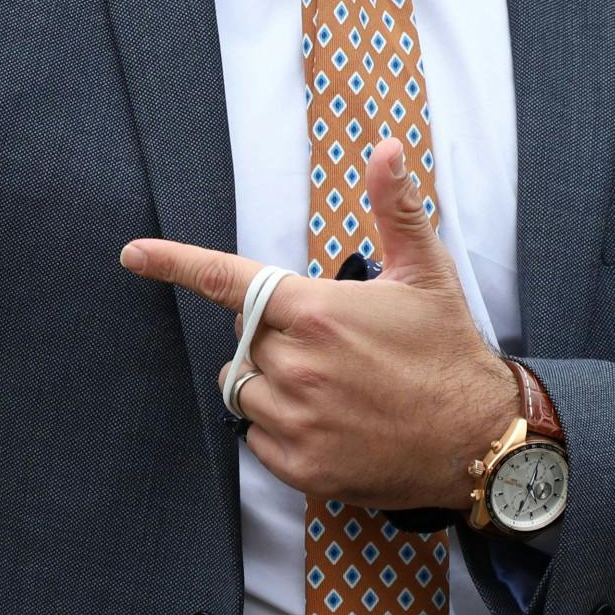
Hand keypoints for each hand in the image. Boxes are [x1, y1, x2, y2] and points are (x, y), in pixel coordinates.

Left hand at [120, 139, 516, 511]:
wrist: (480, 440)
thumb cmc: (448, 350)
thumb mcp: (425, 270)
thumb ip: (395, 206)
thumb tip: (384, 147)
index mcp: (317, 311)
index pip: (230, 280)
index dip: (176, 262)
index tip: (134, 254)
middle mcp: (298, 366)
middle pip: (244, 336)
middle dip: (271, 332)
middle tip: (328, 341)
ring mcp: (297, 421)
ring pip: (244, 386)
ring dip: (269, 380)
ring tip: (327, 383)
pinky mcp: (302, 467)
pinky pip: (256, 438)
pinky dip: (276, 427)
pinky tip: (325, 420)